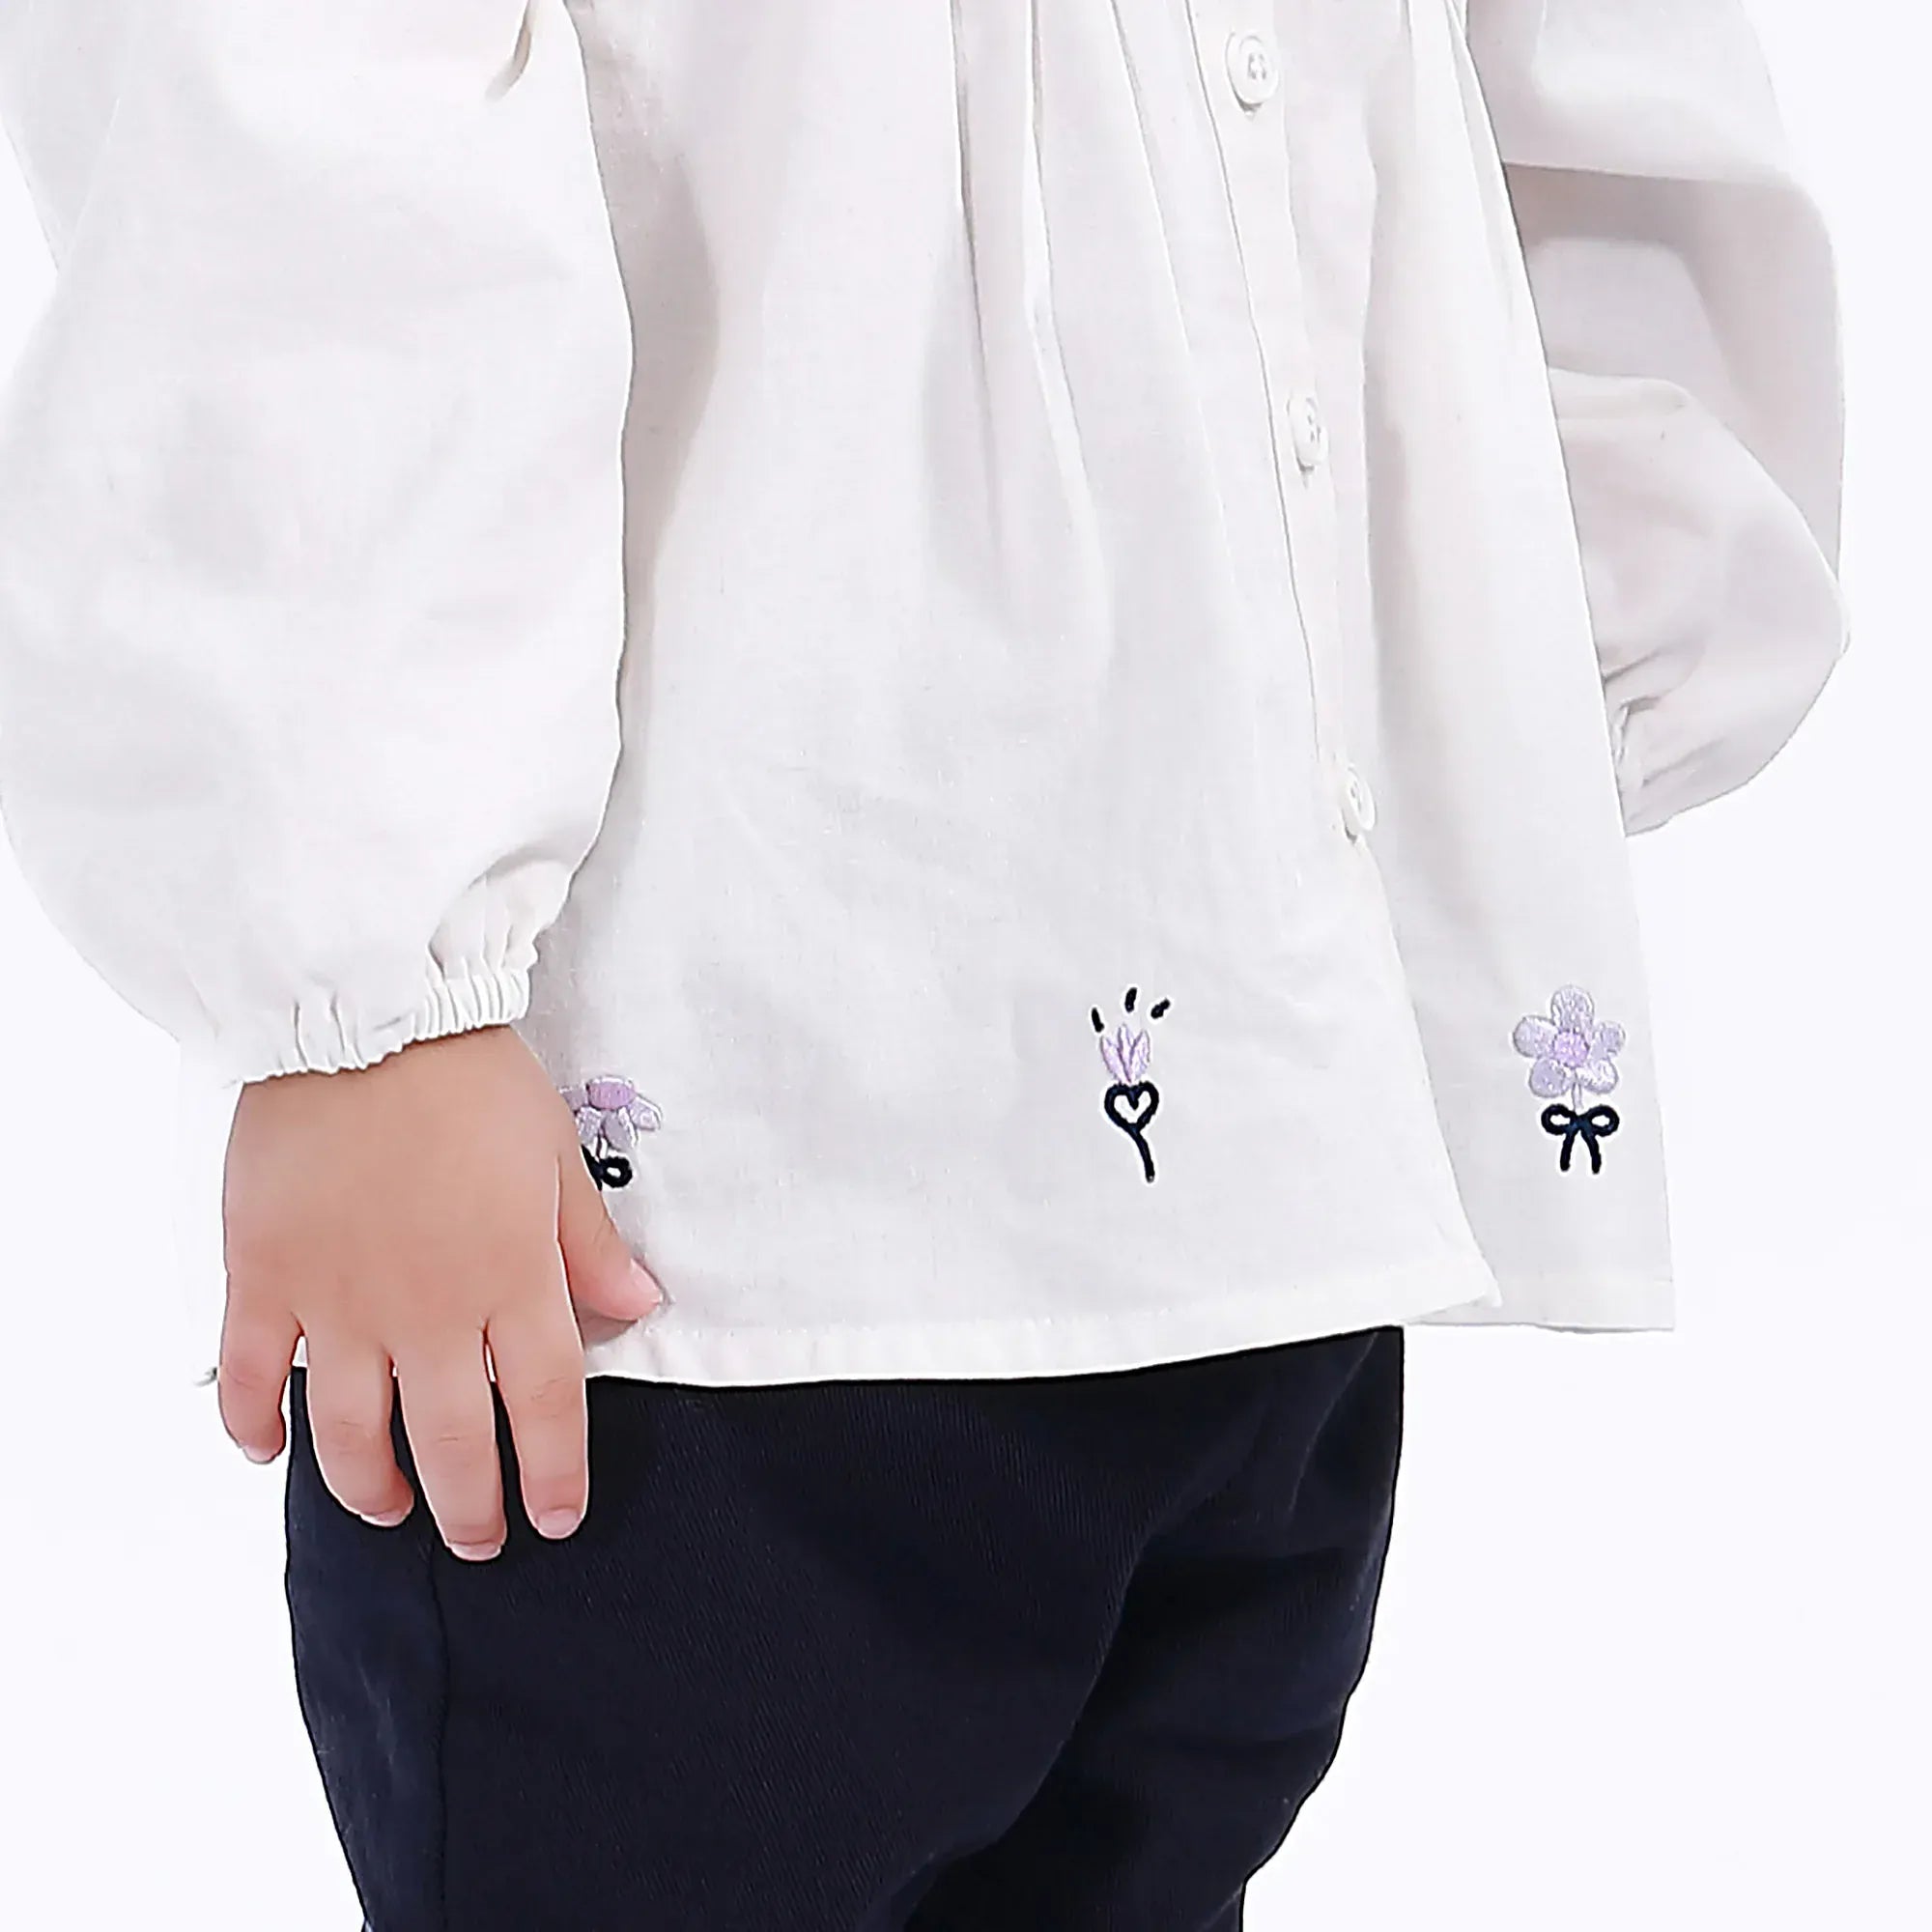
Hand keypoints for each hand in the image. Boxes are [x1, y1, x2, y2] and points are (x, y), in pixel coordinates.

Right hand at [215, 1024, 662, 1558]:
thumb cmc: (470, 1080)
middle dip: (471, 1508)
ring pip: (350, 1435)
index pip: (544, 1408)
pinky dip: (252, 1426)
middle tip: (478, 1540)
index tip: (558, 1518)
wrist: (367, 1016)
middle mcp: (428, 1310)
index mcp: (510, 1279)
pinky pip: (252, 1377)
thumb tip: (639, 1309)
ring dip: (371, 1489)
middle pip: (452, 1442)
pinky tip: (267, 1452)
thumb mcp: (557, 1154)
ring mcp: (339, 1302)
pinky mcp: (263, 1278)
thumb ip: (590, 1245)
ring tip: (391, 1510)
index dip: (554, 1474)